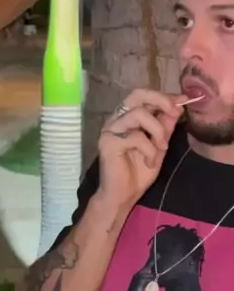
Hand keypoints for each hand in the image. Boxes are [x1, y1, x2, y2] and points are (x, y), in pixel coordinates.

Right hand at [97, 88, 187, 210]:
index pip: (144, 96)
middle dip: (160, 100)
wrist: (123, 196)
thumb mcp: (159, 146)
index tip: (183, 100)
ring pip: (139, 114)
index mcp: (128, 117)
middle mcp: (117, 119)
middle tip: (175, 112)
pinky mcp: (107, 142)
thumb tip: (179, 106)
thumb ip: (165, 126)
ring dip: (157, 131)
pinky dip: (149, 150)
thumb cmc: (138, 172)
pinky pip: (136, 137)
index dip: (164, 96)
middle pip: (137, 94)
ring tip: (162, 148)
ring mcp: (110, 129)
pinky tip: (149, 162)